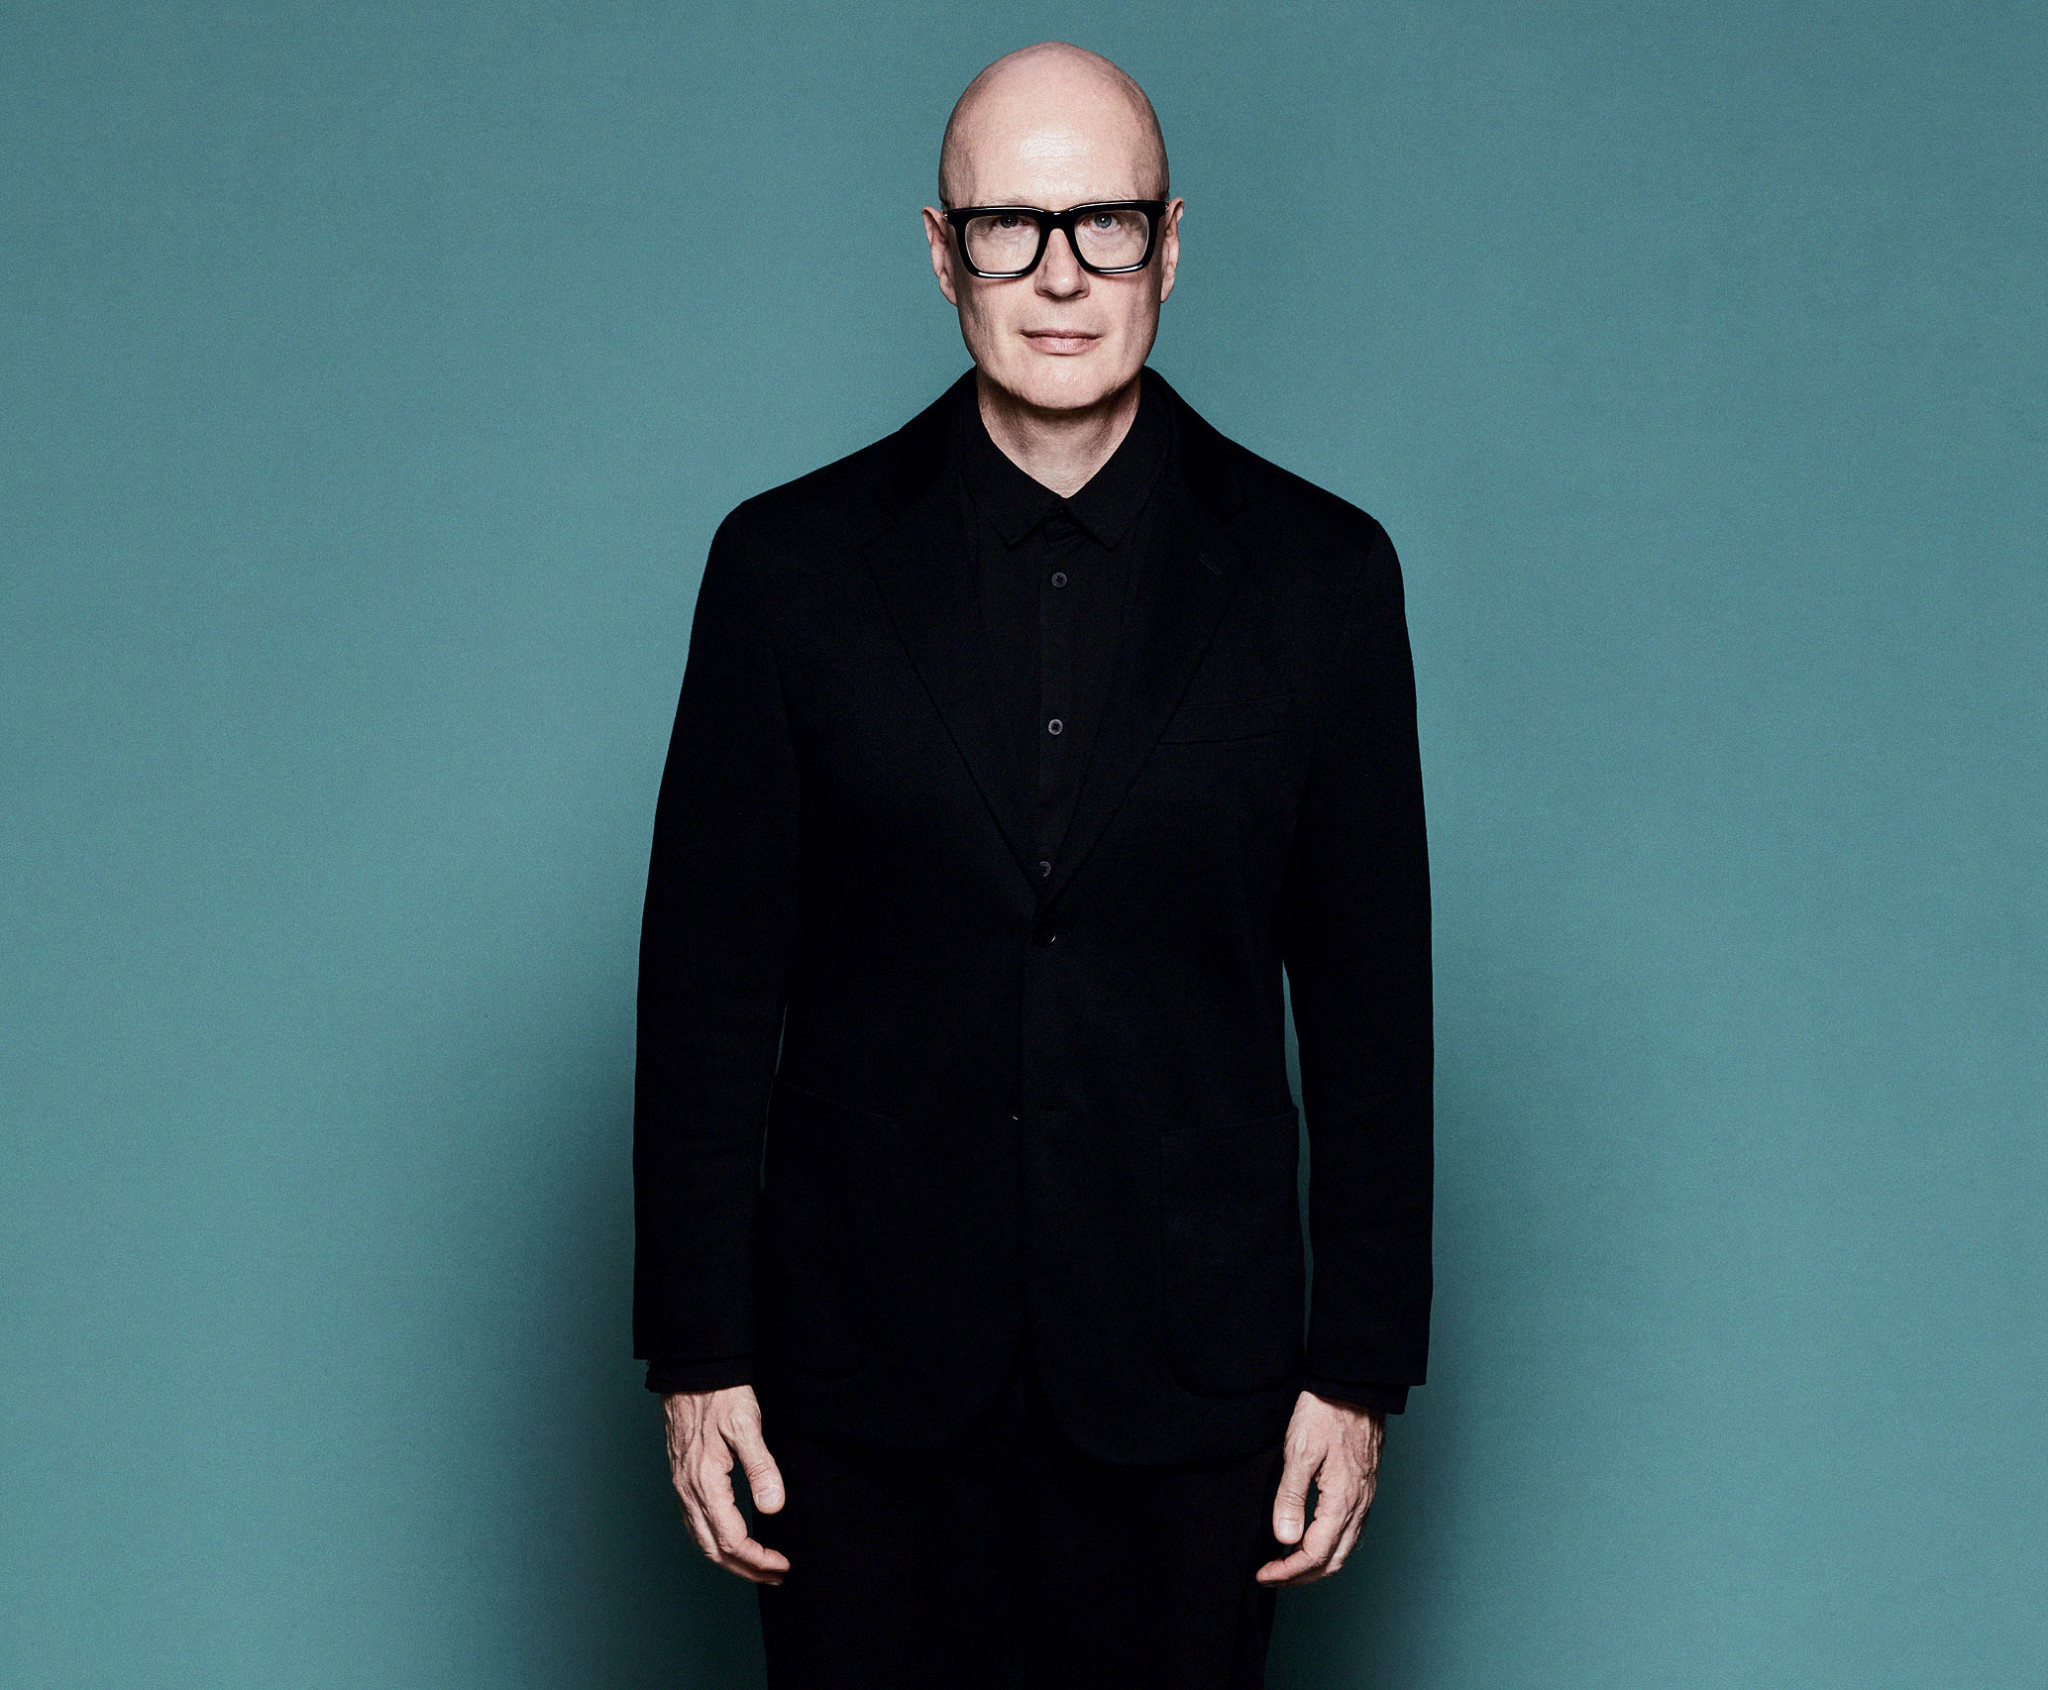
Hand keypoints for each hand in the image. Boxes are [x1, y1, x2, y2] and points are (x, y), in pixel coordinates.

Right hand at [662, 1385, 789, 1583]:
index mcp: (704, 1483)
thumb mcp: (747, 1426)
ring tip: (758, 1564)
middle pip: (713, 1550)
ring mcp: (681, 1485)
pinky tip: (730, 1539)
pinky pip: (695, 1523)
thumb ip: (761, 1468)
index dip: (758, 1559)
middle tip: (775, 1574)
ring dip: (729, 1559)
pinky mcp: (682, 1478)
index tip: (782, 1564)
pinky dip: (714, 1541)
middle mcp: (688, 1490)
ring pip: (701, 1539)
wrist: (693, 1372)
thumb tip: (773, 1508)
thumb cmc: (721, 1394)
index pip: (731, 1540)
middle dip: (745, 1569)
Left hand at [1255, 1390, 1383, 1586]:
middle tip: (1272, 1576)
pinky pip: (1352, 1530)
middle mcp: (1359, 1504)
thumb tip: (1284, 1538)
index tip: (1263, 1574)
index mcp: (1342, 1500)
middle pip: (1333, 1560)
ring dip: (1317, 1564)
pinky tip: (1315, 1539)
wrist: (1354, 1384)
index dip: (1287, 1571)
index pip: (1315, 1554)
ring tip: (1288, 1564)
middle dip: (1301, 1575)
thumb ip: (1290, 1497)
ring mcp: (1365, 1496)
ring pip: (1345, 1548)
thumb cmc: (1325, 1411)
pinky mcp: (1365, 1486)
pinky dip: (1331, 1546)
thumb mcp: (1299, 1450)